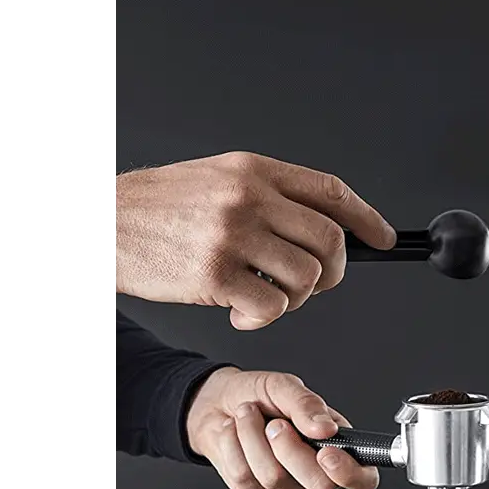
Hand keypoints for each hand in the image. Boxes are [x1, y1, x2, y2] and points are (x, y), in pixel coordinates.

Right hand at [114, 152, 396, 329]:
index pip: (330, 190)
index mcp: (254, 170)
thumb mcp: (218, 180)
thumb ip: (267, 196)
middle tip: (315, 285)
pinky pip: (270, 307)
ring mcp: (232, 235)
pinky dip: (261, 318)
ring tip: (266, 297)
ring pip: (306, 278)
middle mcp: (248, 197)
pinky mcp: (214, 274)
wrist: (105, 222)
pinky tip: (238, 311)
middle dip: (334, 272)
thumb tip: (321, 226)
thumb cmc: (161, 208)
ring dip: (296, 299)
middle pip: (329, 240)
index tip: (383, 239)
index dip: (366, 217)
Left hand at [184, 367, 379, 488]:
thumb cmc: (258, 395)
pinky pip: (246, 480)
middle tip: (275, 422)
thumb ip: (306, 404)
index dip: (349, 473)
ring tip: (248, 415)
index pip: (363, 479)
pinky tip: (235, 433)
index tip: (326, 453)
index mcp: (337, 447)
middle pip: (318, 484)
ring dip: (253, 439)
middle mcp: (316, 474)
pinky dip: (234, 447)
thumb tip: (325, 428)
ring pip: (275, 479)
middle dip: (289, 448)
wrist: (218, 403)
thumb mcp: (284, 387)